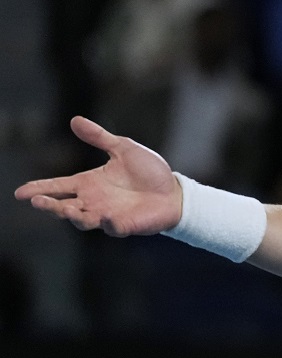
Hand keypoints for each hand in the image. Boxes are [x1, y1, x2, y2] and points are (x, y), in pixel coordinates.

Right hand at [14, 116, 181, 236]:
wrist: (174, 192)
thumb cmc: (149, 172)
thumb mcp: (123, 148)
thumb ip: (99, 137)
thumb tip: (75, 119)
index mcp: (90, 182)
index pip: (58, 186)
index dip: (39, 188)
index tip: (20, 193)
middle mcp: (94, 201)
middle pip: (63, 206)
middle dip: (49, 205)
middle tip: (37, 201)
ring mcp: (108, 215)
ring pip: (82, 220)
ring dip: (72, 215)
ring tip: (66, 209)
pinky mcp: (125, 225)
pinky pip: (112, 228)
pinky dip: (106, 224)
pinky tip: (104, 217)